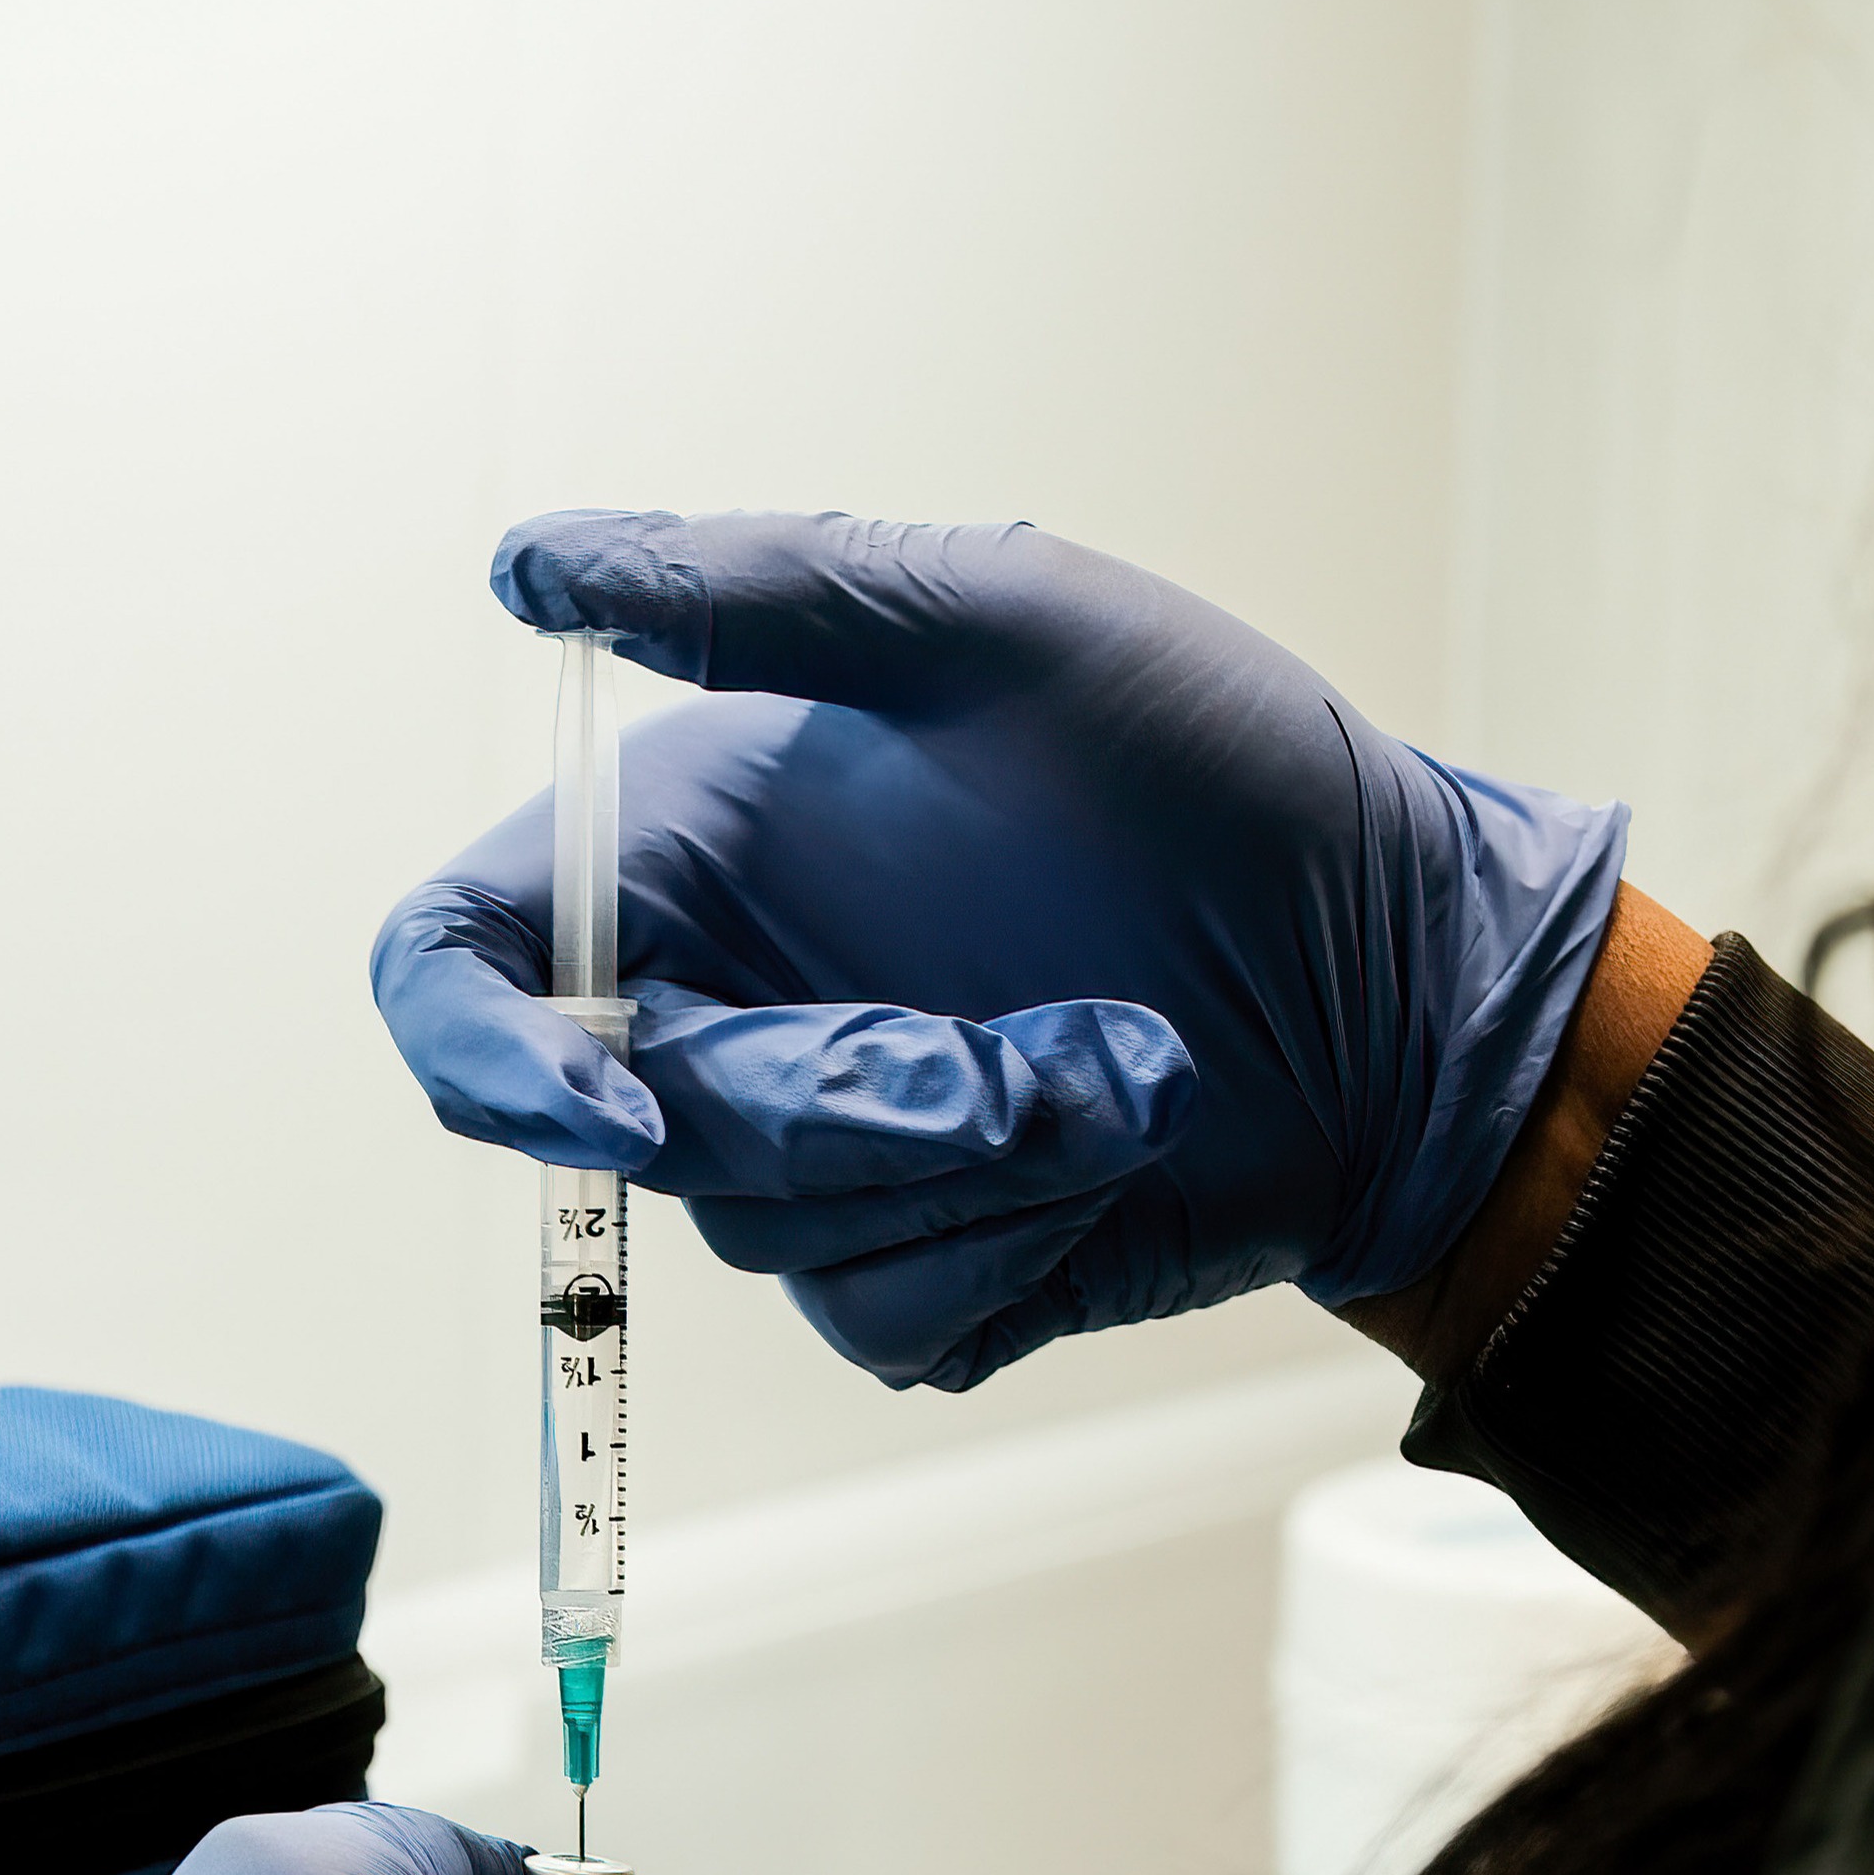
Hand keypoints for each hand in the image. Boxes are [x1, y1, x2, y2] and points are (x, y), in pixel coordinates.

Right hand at [370, 509, 1630, 1388]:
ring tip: (1122, 1060)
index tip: (608, 1098)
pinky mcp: (924, 1270)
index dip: (480, 1048)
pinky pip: (884, 1313)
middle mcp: (734, 997)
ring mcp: (826, 1151)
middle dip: (834, 1101)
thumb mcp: (998, 623)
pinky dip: (1018, 1239)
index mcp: (702, 841)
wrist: (1410, 971)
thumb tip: (528, 561)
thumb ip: (755, 591)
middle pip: (632, 1121)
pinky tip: (1118, 1143)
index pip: (463, 963)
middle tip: (1015, 1058)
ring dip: (972, 1159)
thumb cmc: (1227, 774)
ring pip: (769, 1231)